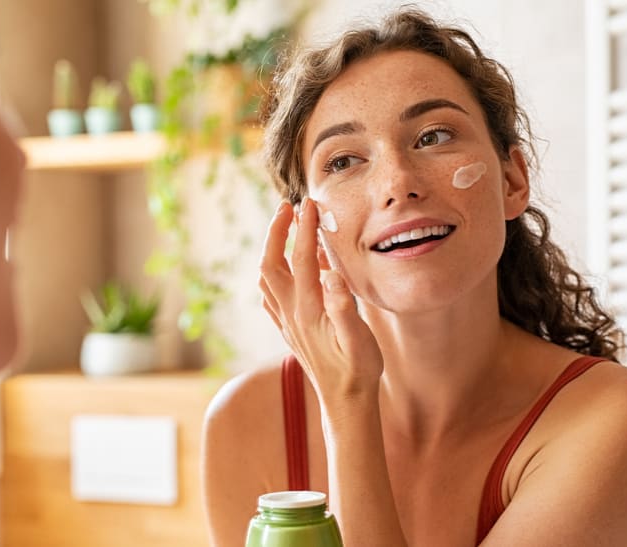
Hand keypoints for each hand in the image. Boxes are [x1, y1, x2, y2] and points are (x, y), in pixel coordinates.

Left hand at [259, 199, 382, 403]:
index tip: (310, 203)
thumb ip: (345, 308)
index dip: (304, 228)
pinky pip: (271, 295)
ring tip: (285, 229)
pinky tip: (286, 269)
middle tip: (288, 207)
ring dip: (272, 249)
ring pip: (267, 278)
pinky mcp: (289, 330)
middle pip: (271, 263)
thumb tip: (331, 275)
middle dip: (276, 231)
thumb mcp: (359, 341)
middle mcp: (292, 313)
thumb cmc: (358, 372)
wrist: (345, 404)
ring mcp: (287, 322)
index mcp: (309, 310)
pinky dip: (273, 273)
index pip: (301, 258)